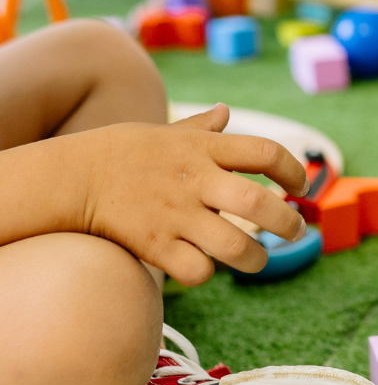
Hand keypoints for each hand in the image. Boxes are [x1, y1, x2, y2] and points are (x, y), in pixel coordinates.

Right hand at [73, 104, 307, 285]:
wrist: (70, 177)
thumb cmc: (123, 154)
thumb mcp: (165, 132)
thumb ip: (201, 128)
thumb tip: (224, 111)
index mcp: (203, 149)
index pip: (266, 152)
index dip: (294, 170)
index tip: (300, 185)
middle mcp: (195, 180)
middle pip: (258, 203)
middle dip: (288, 223)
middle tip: (296, 232)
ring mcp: (175, 214)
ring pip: (234, 246)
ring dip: (255, 259)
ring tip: (256, 259)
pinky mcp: (154, 246)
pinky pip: (197, 270)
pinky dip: (207, 274)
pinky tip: (204, 266)